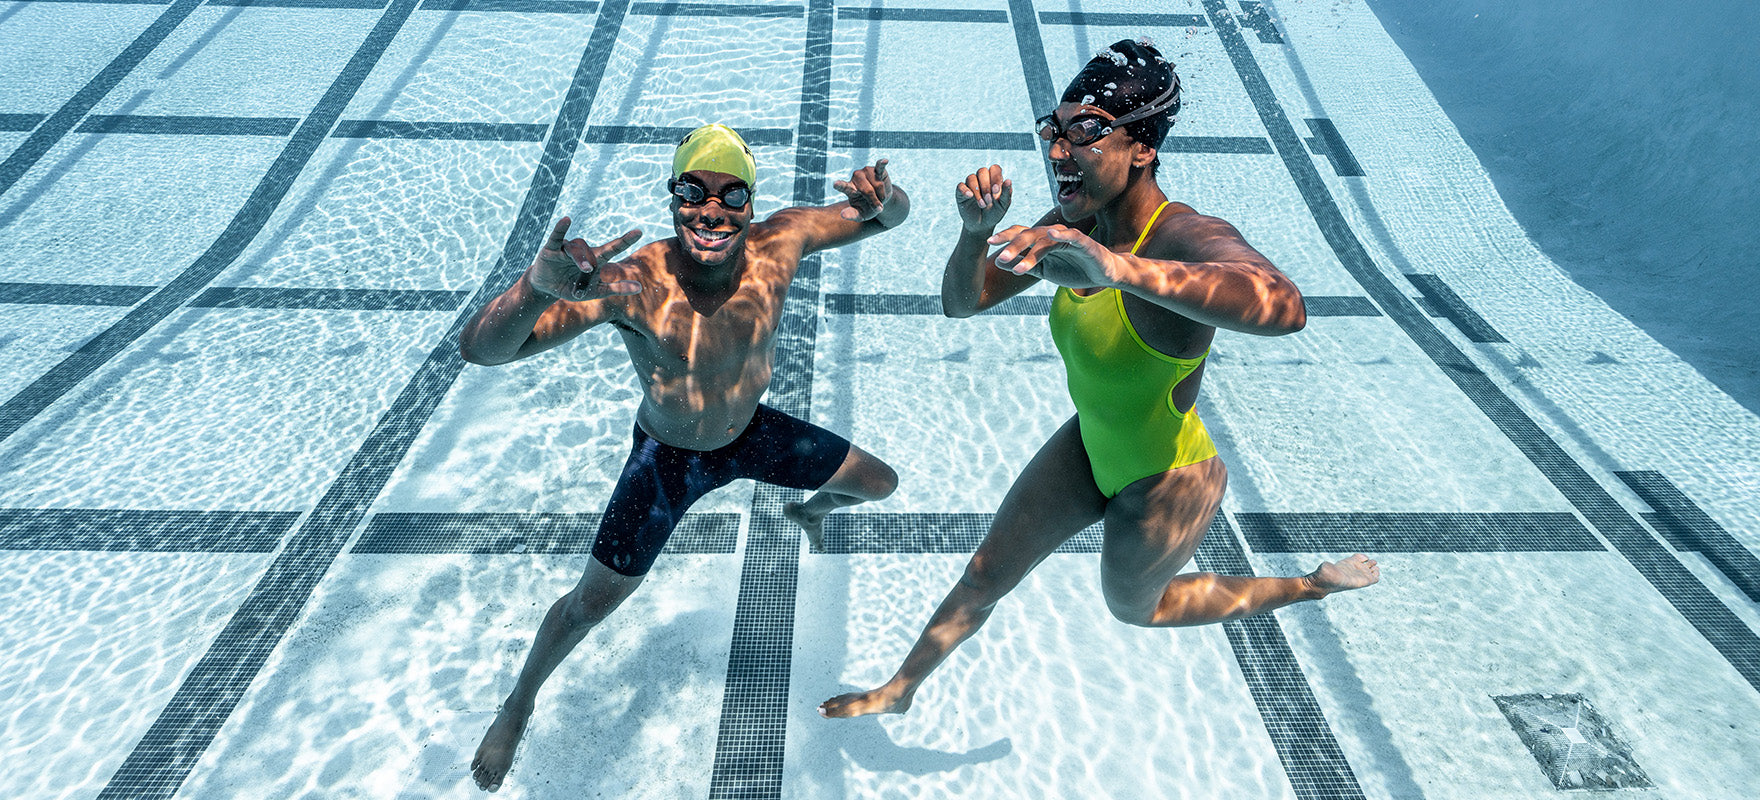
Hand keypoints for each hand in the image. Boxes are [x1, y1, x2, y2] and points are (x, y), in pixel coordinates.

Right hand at [527, 217, 642, 300]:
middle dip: (590, 263)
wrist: (548, 289)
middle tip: (589, 271)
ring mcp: (567, 248)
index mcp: (595, 259)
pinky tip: (566, 219)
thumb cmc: (573, 287)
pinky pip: (557, 236)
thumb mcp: (595, 291)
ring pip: (576, 250)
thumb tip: (640, 288)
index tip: (639, 231)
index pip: (612, 248)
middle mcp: (583, 251)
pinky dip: (560, 228)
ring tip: (583, 269)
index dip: (625, 240)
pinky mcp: (551, 248)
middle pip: (592, 253)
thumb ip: (616, 289)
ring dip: (579, 260)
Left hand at [833, 158, 892, 221]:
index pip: (844, 187)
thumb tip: (842, 215)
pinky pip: (880, 166)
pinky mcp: (877, 169)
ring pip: (878, 185)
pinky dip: (882, 164)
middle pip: (867, 191)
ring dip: (882, 195)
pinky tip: (885, 161)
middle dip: (875, 201)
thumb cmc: (868, 207)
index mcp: (850, 189)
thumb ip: (852, 215)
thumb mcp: (860, 214)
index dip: (840, 185)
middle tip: (878, 208)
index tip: (836, 184)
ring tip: (881, 198)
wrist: (881, 200)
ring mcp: (866, 172)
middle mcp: (856, 178)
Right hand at [955, 164, 1011, 232]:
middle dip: (986, 186)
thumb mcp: (1003, 205)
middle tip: (989, 201)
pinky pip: (961, 186)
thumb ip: (1006, 193)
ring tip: (982, 205)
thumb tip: (1008, 180)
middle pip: (982, 171)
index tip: (996, 190)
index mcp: (994, 179)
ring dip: (977, 192)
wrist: (982, 225)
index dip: (995, 177)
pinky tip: (970, 197)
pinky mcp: (961, 192)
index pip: (994, 168)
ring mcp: (970, 184)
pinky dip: (965, 190)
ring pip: (971, 178)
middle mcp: (982, 179)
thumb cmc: (994, 213)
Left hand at [987, 224, 1114, 287]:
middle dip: (1013, 245)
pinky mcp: (1084, 242)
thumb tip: (1001, 262)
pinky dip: (1062, 234)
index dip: (1005, 236)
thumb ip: (1025, 265)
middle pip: (1029, 235)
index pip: (1021, 234)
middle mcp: (1053, 235)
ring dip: (1029, 252)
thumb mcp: (1045, 271)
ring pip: (1045, 239)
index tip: (988, 242)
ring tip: (1017, 265)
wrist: (1104, 274)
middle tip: (999, 256)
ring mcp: (1068, 237)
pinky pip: (1072, 236)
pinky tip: (1052, 233)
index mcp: (1043, 240)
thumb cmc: (1074, 269)